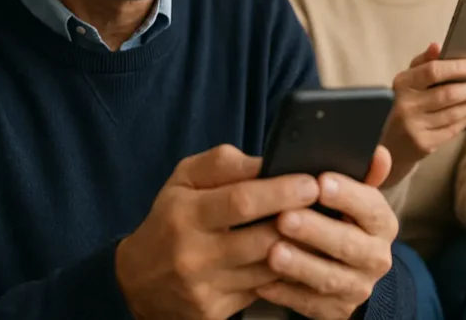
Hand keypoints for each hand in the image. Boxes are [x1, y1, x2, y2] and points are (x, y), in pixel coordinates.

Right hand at [114, 144, 320, 319]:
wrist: (137, 280)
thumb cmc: (170, 218)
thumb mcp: (184, 180)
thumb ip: (222, 163)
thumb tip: (266, 161)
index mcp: (185, 213)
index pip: (242, 201)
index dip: (282, 191)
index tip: (311, 182)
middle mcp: (193, 253)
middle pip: (262, 239)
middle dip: (301, 221)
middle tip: (329, 205)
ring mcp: (204, 287)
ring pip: (268, 269)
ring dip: (301, 249)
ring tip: (324, 229)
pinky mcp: (214, 312)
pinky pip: (262, 290)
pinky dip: (286, 273)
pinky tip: (303, 257)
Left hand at [256, 145, 398, 319]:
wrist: (348, 270)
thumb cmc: (342, 220)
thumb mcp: (353, 196)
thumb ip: (362, 174)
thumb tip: (378, 153)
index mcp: (382, 223)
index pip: (370, 206)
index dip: (347, 195)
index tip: (320, 182)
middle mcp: (376, 257)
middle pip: (349, 245)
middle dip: (316, 231)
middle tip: (285, 217)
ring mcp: (357, 286)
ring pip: (329, 278)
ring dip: (300, 265)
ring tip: (272, 251)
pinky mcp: (336, 310)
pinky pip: (310, 304)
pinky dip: (286, 293)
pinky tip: (262, 282)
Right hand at [382, 43, 465, 182]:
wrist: (389, 145)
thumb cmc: (404, 104)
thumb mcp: (407, 81)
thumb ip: (423, 62)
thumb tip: (437, 46)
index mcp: (402, 84)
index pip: (432, 71)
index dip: (456, 67)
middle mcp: (406, 105)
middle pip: (447, 94)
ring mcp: (414, 127)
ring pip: (453, 113)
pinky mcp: (424, 144)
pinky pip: (453, 129)